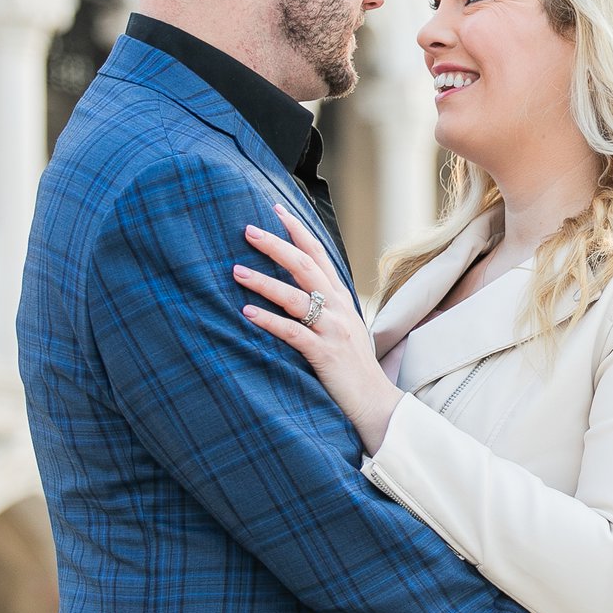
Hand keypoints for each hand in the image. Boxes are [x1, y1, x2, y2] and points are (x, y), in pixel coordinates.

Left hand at [236, 204, 401, 452]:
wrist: (376, 402)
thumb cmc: (352, 367)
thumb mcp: (342, 328)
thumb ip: (323, 306)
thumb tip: (294, 289)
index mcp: (341, 298)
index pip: (318, 254)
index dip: (297, 230)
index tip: (274, 209)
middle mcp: (338, 307)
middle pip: (305, 266)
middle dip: (275, 245)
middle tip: (248, 230)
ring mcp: (333, 329)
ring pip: (295, 296)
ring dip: (263, 282)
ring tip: (235, 271)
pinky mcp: (324, 353)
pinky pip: (292, 332)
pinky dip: (268, 320)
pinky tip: (246, 313)